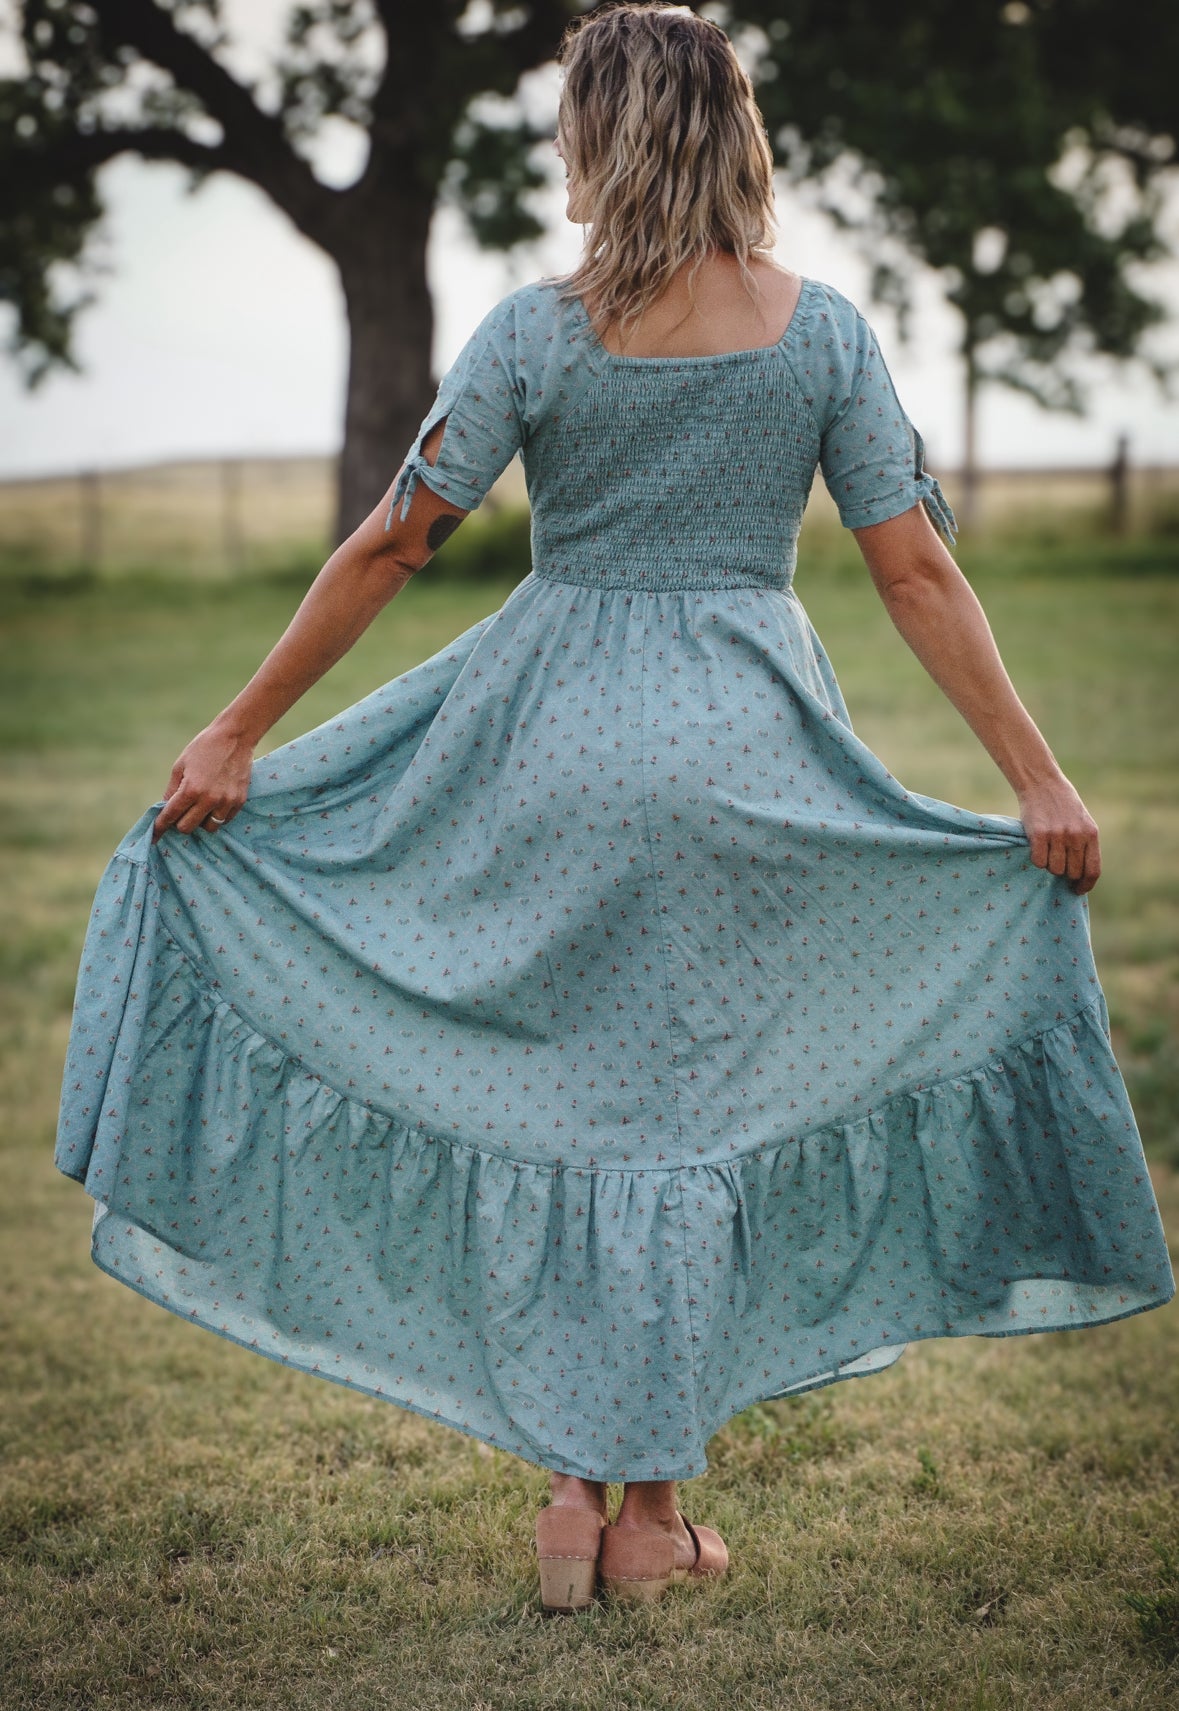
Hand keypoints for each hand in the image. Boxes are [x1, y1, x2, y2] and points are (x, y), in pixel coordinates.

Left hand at [153, 722, 254, 839]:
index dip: (160, 826)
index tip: (154, 835)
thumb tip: (166, 809)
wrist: (235, 737)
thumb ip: (172, 790)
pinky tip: (215, 802)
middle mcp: (209, 799)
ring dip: (201, 821)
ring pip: (209, 828)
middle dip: (180, 822)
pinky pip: (225, 820)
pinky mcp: (239, 801)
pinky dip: (217, 815)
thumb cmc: (204, 748)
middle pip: (187, 828)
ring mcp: (226, 802)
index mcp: (191, 789)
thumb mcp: (181, 765)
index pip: (171, 816)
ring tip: (200, 808)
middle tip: (181, 812)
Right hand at [1016, 774, 1100, 894]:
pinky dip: (1037, 860)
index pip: (1093, 870)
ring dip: (1050, 866)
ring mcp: (1057, 835)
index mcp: (1091, 834)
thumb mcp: (1082, 822)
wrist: (1043, 783)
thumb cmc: (1063, 804)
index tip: (1077, 890)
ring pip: (1055, 869)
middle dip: (1065, 874)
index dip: (1085, 885)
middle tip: (1058, 865)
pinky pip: (1038, 861)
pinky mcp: (1038, 835)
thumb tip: (1081, 874)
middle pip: (1072, 872)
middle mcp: (1076, 836)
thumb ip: (1085, 844)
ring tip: (1048, 852)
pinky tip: (1037, 849)